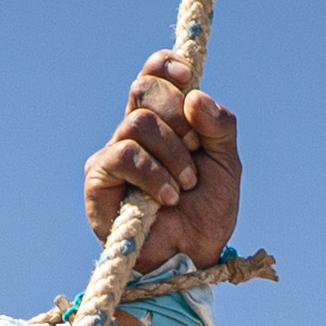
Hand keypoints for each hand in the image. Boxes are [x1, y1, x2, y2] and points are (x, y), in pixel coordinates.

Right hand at [78, 50, 239, 262]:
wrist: (191, 259)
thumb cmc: (206, 215)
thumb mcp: (228, 163)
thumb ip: (219, 125)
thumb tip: (194, 96)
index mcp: (163, 121)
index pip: (152, 74)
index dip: (166, 66)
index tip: (188, 78)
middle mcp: (133, 133)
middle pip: (144, 88)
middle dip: (178, 116)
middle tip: (194, 150)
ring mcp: (112, 154)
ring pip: (137, 123)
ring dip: (171, 153)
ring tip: (184, 185)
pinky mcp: (98, 180)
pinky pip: (124, 155)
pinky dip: (153, 173)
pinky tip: (167, 197)